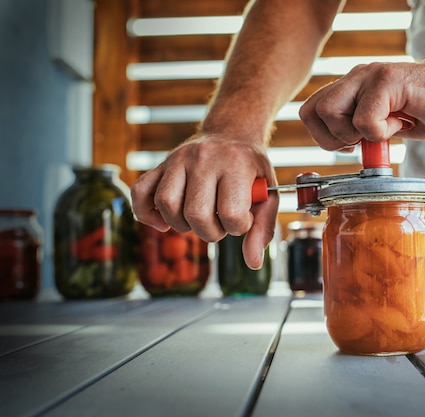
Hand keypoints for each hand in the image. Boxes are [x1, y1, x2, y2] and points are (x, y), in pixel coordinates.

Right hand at [130, 133, 278, 269]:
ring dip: (182, 225)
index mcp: (236, 164)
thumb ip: (263, 228)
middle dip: (210, 232)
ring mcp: (178, 159)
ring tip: (198, 220)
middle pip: (196, 213)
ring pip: (166, 204)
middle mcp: (204, 158)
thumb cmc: (251, 168)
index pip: (230, 213)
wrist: (233, 132)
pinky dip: (146, 214)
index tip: (243, 219)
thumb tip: (253, 263)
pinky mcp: (161, 164)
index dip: (238, 227)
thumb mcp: (268, 194)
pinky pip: (140, 192)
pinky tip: (164, 223)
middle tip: (220, 223)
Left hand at [298, 60, 424, 150]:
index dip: (324, 136)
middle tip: (364, 140)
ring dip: (354, 133)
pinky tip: (401, 122)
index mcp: (351, 88)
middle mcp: (355, 78)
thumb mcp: (386, 126)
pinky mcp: (387, 79)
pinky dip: (381, 132)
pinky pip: (364, 119)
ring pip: (330, 111)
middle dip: (334, 139)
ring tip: (383, 129)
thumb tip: (347, 147)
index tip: (351, 145)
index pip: (310, 111)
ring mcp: (369, 75)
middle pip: (313, 111)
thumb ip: (362, 130)